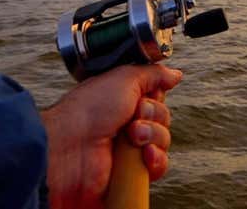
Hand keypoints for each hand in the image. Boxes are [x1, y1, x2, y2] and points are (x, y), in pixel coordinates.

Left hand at [41, 65, 182, 208]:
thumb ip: (153, 74)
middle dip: (153, 114)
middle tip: (134, 115)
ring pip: (163, 140)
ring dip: (152, 135)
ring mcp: (129, 149)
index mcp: (123, 100)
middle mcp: (127, 123)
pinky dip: (156, 159)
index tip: (144, 95)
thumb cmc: (89, 109)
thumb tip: (176, 75)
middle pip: (163, 117)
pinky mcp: (132, 172)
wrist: (71, 145)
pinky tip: (144, 155)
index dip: (155, 96)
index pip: (156, 97)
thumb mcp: (124, 78)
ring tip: (132, 136)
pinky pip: (160, 165)